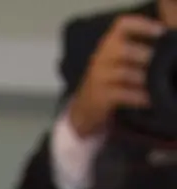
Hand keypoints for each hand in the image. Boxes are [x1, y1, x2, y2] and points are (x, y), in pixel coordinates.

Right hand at [67, 12, 161, 137]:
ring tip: (156, 82)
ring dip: (143, 78)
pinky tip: (148, 99)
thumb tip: (160, 48)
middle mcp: (100, 58)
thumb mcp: (115, 60)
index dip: (142, 26)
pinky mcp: (100, 98)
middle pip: (123, 50)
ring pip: (124, 74)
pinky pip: (123, 95)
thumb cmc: (107, 80)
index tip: (160, 32)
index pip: (122, 25)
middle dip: (144, 55)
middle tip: (159, 62)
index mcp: (108, 44)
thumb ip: (132, 50)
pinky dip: (138, 97)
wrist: (83, 108)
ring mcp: (98, 79)